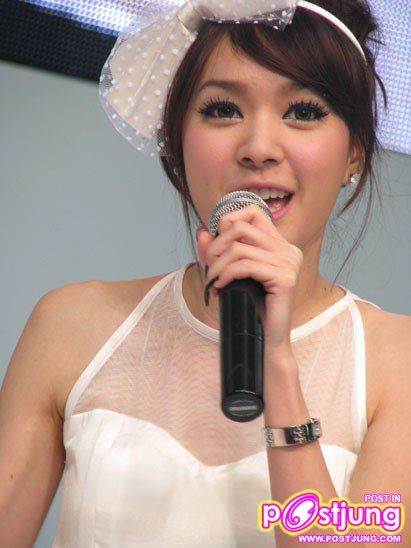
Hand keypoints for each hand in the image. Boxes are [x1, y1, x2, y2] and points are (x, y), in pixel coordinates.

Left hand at [196, 204, 302, 352]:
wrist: (264, 341)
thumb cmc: (248, 307)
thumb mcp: (228, 275)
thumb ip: (215, 252)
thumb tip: (202, 230)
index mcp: (279, 245)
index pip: (252, 213)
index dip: (228, 222)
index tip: (215, 246)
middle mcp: (288, 249)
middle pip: (240, 227)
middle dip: (216, 246)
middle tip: (208, 269)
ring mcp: (289, 262)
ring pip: (239, 248)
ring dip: (217, 266)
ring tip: (212, 282)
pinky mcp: (285, 278)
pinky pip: (245, 266)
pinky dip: (226, 275)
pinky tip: (220, 288)